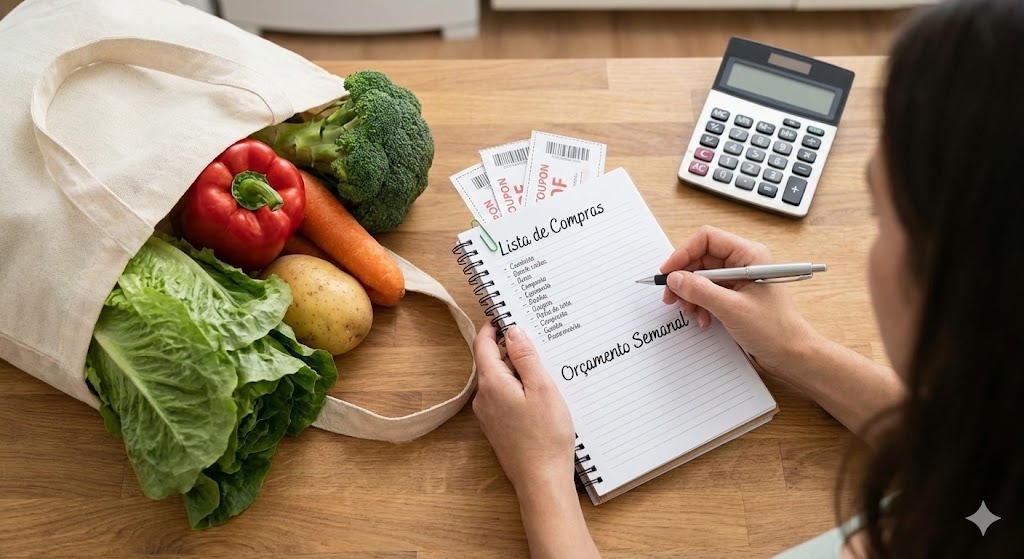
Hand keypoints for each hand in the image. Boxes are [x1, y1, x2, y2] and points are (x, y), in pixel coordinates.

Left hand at [472, 322, 575, 493]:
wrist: (542, 481)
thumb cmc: (545, 436)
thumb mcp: (542, 388)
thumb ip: (526, 357)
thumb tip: (513, 330)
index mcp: (492, 384)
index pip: (483, 344)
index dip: (493, 326)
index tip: (507, 314)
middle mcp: (484, 398)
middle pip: (492, 361)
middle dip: (511, 347)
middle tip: (536, 338)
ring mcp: (489, 415)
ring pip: (500, 380)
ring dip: (518, 369)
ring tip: (545, 365)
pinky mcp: (498, 427)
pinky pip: (504, 397)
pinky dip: (519, 388)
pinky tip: (540, 393)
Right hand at [660, 225, 821, 379]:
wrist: (791, 355)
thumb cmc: (774, 330)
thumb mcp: (732, 308)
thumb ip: (700, 291)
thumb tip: (674, 278)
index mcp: (749, 255)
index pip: (707, 239)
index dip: (684, 253)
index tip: (668, 272)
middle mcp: (743, 263)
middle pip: (701, 259)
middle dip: (684, 279)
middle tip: (671, 297)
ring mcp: (739, 280)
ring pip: (701, 277)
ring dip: (691, 295)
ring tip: (691, 312)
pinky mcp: (735, 296)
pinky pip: (708, 293)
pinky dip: (699, 305)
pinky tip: (703, 319)